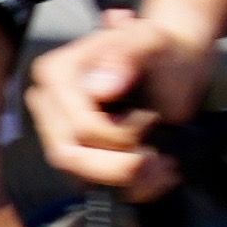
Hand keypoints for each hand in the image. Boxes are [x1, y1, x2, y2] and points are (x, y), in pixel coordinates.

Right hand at [29, 14, 207, 197]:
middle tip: (161, 157)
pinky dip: (131, 187)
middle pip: (70, 155)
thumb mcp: (150, 39)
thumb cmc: (160, 48)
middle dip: (121, 164)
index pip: (79, 126)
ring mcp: (61, 132)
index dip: (120, 134)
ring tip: (166, 166)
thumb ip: (127, 55)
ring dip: (128, 180)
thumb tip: (102, 89)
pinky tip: (160, 175)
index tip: (152, 120)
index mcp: (56, 74)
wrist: (177, 61)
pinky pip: (94, 185)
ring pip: (78, 176)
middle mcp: (49, 106)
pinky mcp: (80, 152)